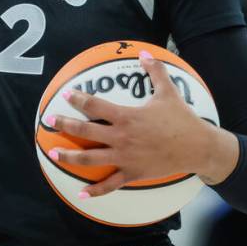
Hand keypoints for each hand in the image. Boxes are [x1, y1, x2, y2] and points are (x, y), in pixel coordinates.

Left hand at [48, 49, 219, 196]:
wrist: (197, 147)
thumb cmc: (181, 119)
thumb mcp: (168, 92)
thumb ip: (155, 71)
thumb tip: (144, 53)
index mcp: (126, 116)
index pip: (95, 105)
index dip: (78, 99)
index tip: (66, 95)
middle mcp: (121, 137)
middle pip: (85, 131)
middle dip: (64, 125)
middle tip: (49, 120)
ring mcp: (124, 157)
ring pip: (90, 159)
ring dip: (70, 157)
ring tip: (54, 154)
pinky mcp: (132, 173)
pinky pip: (110, 184)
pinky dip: (95, 190)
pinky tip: (81, 193)